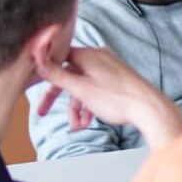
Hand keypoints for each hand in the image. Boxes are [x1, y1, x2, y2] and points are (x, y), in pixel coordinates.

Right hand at [34, 47, 181, 146]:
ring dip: (76, 106)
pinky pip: (96, 89)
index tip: (34, 86)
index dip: (45, 73)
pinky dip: (89, 104)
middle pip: (69, 74)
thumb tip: (37, 59)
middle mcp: (99, 57)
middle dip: (58, 97)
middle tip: (42, 113)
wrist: (148, 108)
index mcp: (88, 54)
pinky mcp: (118, 79)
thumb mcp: (80, 88)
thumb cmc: (115, 98)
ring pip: (83, 85)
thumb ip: (57, 75)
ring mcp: (109, 68)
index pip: (58, 58)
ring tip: (76, 126)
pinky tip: (88, 121)